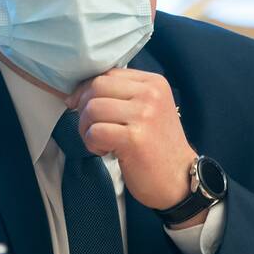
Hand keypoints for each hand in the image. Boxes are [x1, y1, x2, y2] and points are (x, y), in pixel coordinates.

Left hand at [65, 68, 194, 210]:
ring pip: (92, 109)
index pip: (107, 74)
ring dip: (86, 129)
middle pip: (96, 87)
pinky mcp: (134, 138)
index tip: (80, 107)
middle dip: (83, 109)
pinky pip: (95, 132)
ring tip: (100, 142)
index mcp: (153, 83)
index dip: (85, 90)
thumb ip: (119, 96)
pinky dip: (92, 143)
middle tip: (91, 129)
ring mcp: (144, 115)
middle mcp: (150, 94)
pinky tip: (105, 151)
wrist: (178, 179)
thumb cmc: (155, 146)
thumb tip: (75, 95)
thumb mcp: (146, 110)